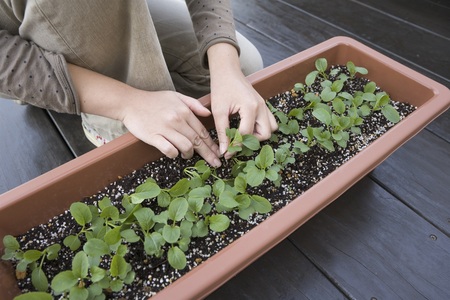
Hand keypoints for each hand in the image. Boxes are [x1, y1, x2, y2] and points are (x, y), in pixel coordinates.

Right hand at [69, 64, 221, 166]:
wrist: (130, 102)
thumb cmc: (154, 100)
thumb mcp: (176, 96)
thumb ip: (193, 104)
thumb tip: (208, 114)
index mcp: (184, 111)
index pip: (202, 131)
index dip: (211, 143)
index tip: (218, 152)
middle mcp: (177, 120)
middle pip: (197, 141)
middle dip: (208, 154)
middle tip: (216, 164)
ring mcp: (165, 129)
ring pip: (186, 146)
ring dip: (189, 154)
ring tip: (187, 156)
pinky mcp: (153, 136)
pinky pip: (169, 150)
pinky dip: (174, 154)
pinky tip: (174, 154)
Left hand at [207, 44, 277, 157]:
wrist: (227, 71)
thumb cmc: (221, 88)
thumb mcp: (218, 110)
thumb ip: (222, 131)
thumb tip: (224, 150)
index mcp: (250, 107)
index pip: (246, 134)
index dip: (235, 146)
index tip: (226, 153)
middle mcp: (261, 107)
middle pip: (264, 134)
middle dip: (250, 142)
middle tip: (236, 142)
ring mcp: (264, 106)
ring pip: (270, 129)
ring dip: (258, 135)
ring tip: (243, 135)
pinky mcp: (263, 105)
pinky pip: (269, 122)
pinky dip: (261, 128)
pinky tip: (248, 128)